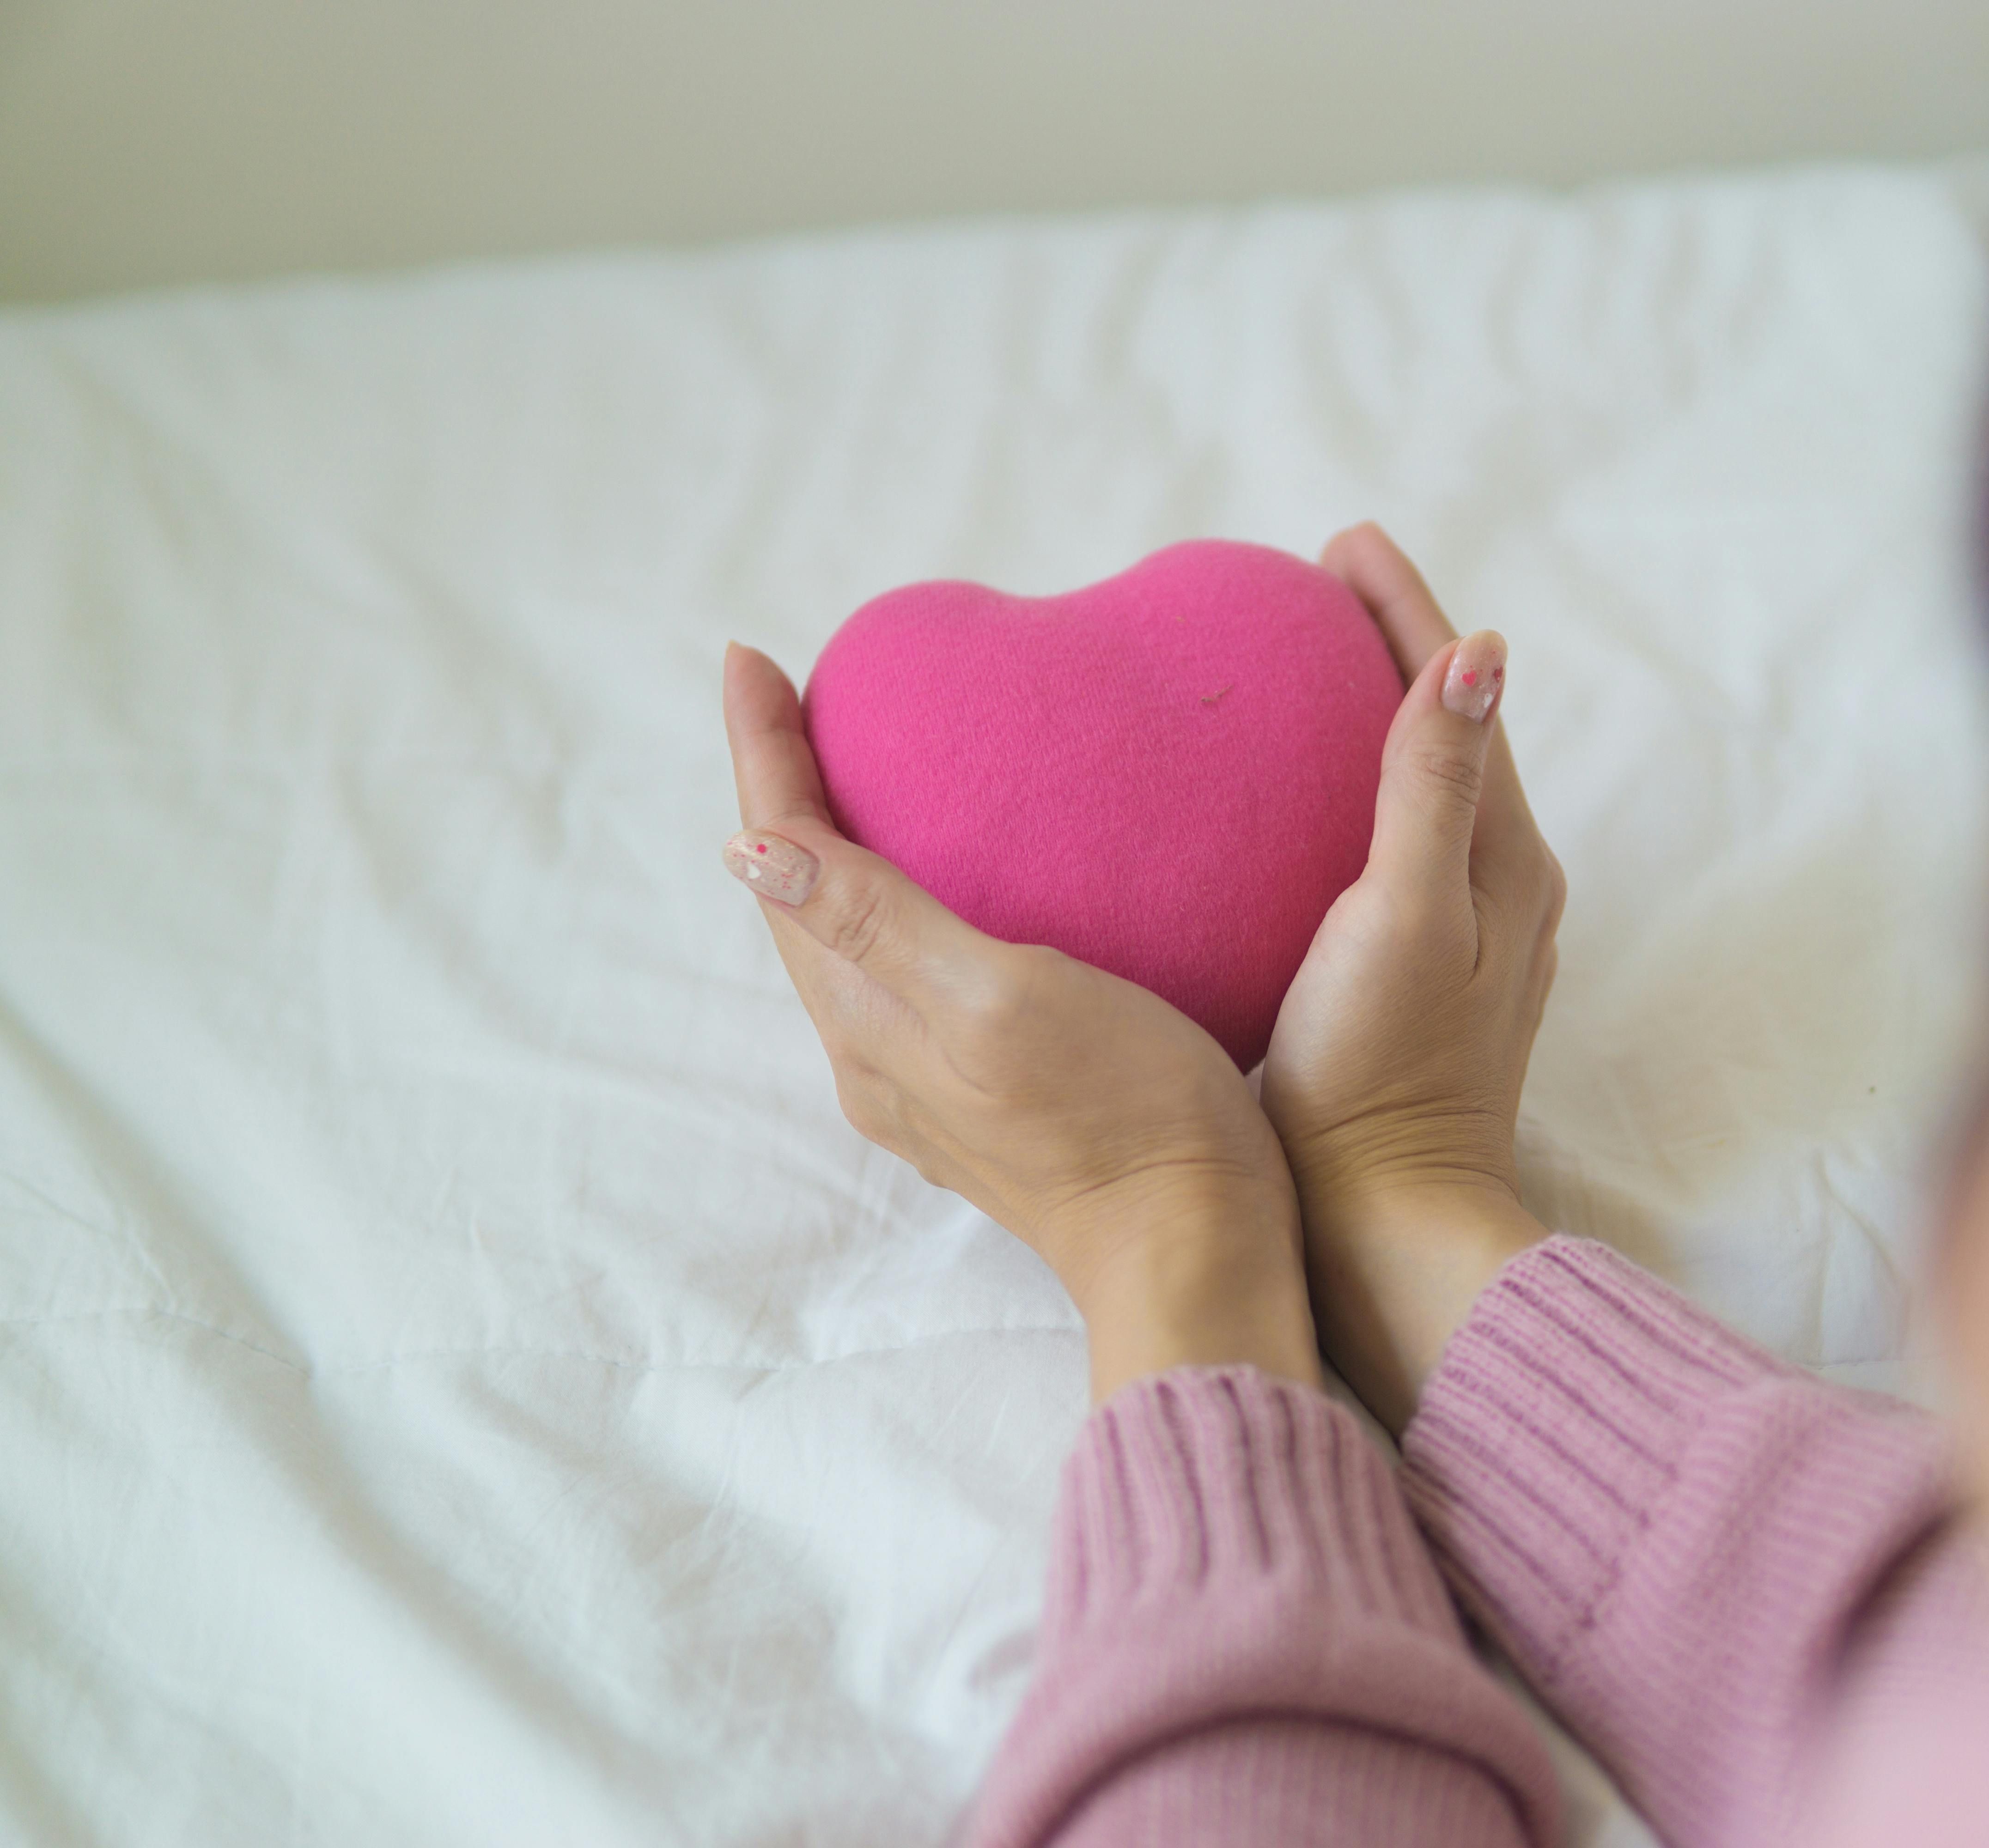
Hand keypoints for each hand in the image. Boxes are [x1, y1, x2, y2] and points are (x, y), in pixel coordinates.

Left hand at [719, 643, 1316, 1400]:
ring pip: (849, 940)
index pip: (783, 860)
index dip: (763, 755)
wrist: (1197, 1250)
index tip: (749, 657)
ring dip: (833, 850)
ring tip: (853, 772)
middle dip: (783, 791)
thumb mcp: (997, 999)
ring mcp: (933, 1083)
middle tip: (792, 697)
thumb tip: (749, 848)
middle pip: (801, 897)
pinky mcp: (992, 1097)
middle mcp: (879, 1054)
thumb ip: (877, 922)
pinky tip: (950, 886)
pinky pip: (908, 975)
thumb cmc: (1120, 1112)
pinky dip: (897, 903)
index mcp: (869, 1019)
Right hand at [1261, 526, 1566, 1428]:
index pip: (1459, 693)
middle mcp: (1501, 884)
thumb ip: (1433, 784)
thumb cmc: (1379, 1073)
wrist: (1384, 1218)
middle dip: (1395, 647)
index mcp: (1503, 856)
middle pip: (1450, 727)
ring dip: (1379, 717)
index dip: (1404, 609)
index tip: (1344, 541)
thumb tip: (1479, 652)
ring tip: (1311, 669)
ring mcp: (1468, 934)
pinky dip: (1359, 794)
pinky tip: (1303, 805)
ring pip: (1427, 787)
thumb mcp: (1405, 915)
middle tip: (1320, 587)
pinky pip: (1398, 846)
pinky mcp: (1423, 977)